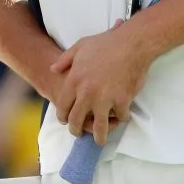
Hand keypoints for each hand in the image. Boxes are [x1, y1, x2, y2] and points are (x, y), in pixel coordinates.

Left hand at [50, 19, 151, 144]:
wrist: (131, 43)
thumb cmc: (105, 43)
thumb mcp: (80, 47)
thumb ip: (65, 60)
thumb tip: (52, 69)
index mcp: (74, 80)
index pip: (63, 106)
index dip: (63, 116)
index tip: (65, 120)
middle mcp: (87, 93)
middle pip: (76, 120)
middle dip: (76, 130)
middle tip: (78, 133)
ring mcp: (105, 98)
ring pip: (99, 126)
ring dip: (99, 136)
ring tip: (100, 140)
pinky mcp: (122, 101)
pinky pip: (121, 117)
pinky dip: (122, 118)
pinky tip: (121, 116)